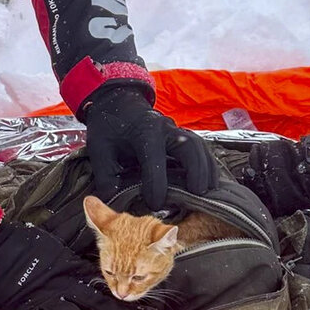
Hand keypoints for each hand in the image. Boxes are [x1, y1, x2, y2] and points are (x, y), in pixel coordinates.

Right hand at [0, 223, 141, 309]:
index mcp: (69, 268)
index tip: (137, 302)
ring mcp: (44, 298)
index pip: (100, 283)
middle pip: (96, 302)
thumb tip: (89, 260)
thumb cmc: (19, 245)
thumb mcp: (51, 245)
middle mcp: (62, 284)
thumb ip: (70, 256)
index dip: (119, 292)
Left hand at [84, 84, 218, 208]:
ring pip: (199, 146)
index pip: (154, 160)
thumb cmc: (109, 129)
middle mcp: (164, 128)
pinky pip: (200, 148)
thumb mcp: (99, 152)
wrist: (118, 104)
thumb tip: (117, 204)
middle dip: (195, 170)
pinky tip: (210, 182)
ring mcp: (176, 130)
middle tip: (197, 193)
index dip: (156, 185)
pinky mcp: (182, 136)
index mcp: (142, 131)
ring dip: (206, 168)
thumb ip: (106, 178)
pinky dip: (207, 165)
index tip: (155, 204)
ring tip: (209, 191)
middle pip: (188, 146)